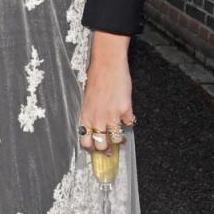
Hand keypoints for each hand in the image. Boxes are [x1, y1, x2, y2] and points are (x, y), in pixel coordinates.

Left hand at [78, 31, 134, 153]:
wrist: (107, 65)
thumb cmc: (95, 78)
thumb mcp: (87, 99)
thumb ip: (90, 114)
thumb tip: (95, 128)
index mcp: (85, 116)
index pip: (85, 141)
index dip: (91, 147)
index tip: (95, 148)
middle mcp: (97, 118)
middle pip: (101, 145)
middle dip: (106, 148)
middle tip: (110, 148)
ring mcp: (112, 115)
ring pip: (117, 139)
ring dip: (119, 139)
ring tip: (120, 136)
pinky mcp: (125, 110)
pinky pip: (129, 123)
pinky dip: (129, 121)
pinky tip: (127, 116)